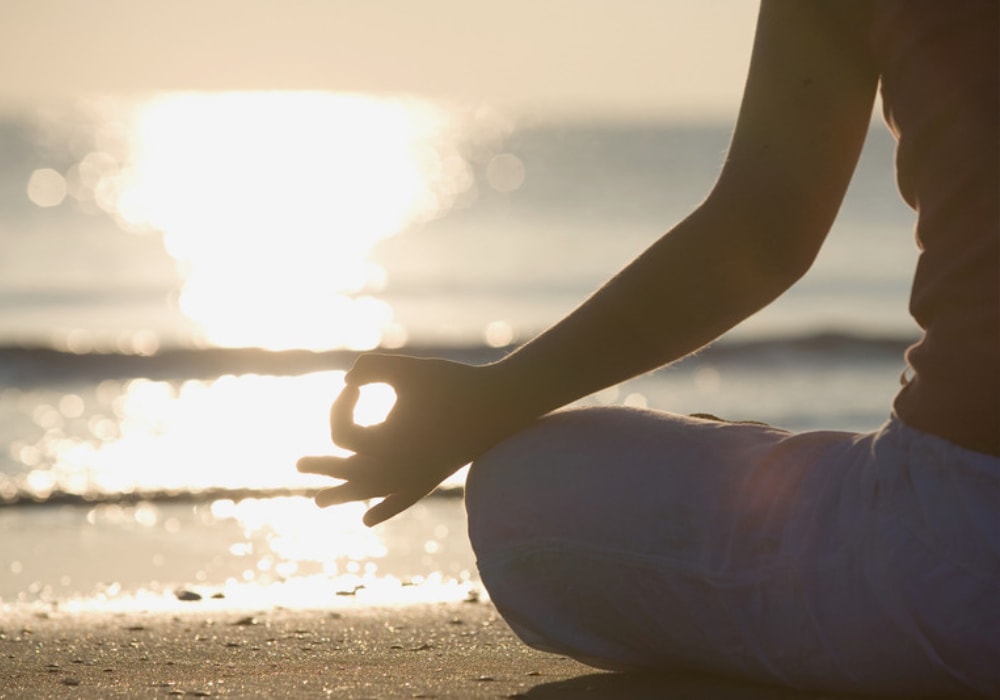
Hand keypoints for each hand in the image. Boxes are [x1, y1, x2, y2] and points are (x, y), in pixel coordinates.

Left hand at [298, 354, 516, 525]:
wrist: (497, 405)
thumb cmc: (451, 383)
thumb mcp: (406, 369)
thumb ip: (372, 367)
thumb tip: (348, 378)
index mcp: (382, 444)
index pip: (341, 433)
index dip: (340, 405)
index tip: (355, 384)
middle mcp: (392, 469)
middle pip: (345, 473)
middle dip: (322, 466)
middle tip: (298, 465)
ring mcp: (411, 479)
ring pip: (369, 493)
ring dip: (343, 494)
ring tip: (318, 503)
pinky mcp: (430, 480)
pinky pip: (400, 501)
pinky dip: (383, 508)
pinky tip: (368, 519)